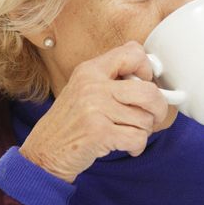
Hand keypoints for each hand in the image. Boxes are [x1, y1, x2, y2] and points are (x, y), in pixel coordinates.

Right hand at [19, 41, 169, 181]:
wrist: (44, 152)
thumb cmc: (70, 123)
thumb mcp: (84, 90)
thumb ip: (112, 79)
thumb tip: (151, 75)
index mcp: (90, 70)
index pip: (133, 52)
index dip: (147, 69)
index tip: (144, 84)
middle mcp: (92, 85)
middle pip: (149, 91)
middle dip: (158, 108)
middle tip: (153, 117)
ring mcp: (95, 109)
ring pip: (145, 118)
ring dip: (144, 131)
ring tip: (129, 134)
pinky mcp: (99, 132)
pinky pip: (138, 138)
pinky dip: (137, 146)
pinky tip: (126, 147)